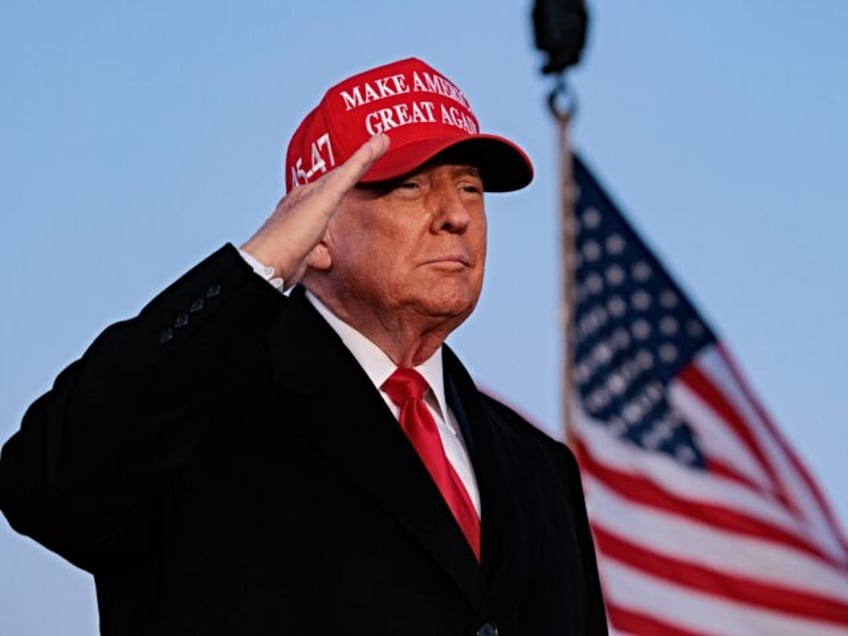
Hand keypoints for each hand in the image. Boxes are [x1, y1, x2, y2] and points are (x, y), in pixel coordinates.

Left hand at [240, 134, 389, 286]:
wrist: (269, 268)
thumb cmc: (292, 233)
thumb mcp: (326, 198)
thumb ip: (350, 172)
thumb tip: (375, 142)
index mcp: (308, 192)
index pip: (341, 171)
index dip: (362, 159)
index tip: (379, 145)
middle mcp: (303, 208)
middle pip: (331, 193)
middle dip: (346, 184)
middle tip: (362, 172)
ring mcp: (301, 231)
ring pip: (326, 220)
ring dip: (338, 217)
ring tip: (349, 214)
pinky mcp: (302, 252)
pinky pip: (321, 247)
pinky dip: (329, 248)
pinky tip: (330, 254)